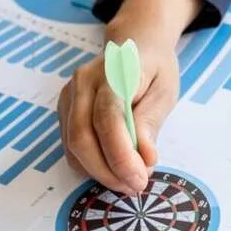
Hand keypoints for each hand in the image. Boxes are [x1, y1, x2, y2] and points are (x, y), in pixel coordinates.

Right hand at [57, 0, 200, 193]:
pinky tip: (113, 168)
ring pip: (73, 146)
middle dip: (108, 171)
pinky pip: (72, 146)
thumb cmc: (155, 67)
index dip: (121, 155)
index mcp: (112, 72)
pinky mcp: (65, 110)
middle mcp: (83, 82)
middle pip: (83, 136)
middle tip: (136, 187)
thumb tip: (144, 159)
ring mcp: (69, 96)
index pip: (108, 118)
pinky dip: (91, 165)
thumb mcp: (165, 90)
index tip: (140, 179)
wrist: (135, 44)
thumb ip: (151, 122)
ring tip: (129, 180)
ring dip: (100, 172)